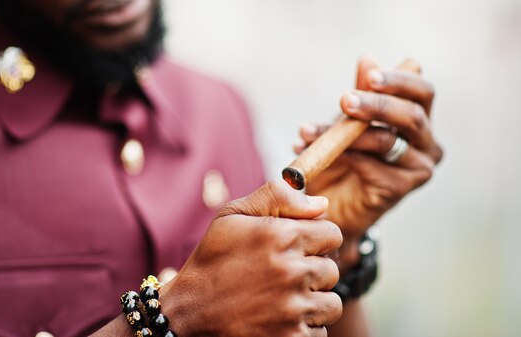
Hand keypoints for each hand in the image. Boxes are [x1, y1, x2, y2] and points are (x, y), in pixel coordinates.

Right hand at [159, 180, 342, 336]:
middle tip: (282, 276)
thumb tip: (322, 203)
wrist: (188, 313)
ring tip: (282, 299)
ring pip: (330, 303)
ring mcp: (294, 308)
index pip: (333, 234)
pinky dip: (303, 328)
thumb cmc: (211, 261)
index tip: (299, 247)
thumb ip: (278, 197)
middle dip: (312, 271)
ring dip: (312, 301)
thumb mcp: (233, 216)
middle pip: (332, 269)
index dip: (316, 239)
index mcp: (282, 236)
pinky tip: (278, 319)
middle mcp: (293, 271)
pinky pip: (319, 331)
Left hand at [294, 56, 442, 239]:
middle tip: (344, 99)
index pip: (423, 92)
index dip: (400, 81)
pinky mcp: (401, 189)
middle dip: (377, 104)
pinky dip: (342, 156)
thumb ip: (361, 91)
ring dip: (345, 132)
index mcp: (419, 120)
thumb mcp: (348, 119)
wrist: (330, 202)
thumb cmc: (344, 155)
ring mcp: (419, 168)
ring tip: (308, 131)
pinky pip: (372, 166)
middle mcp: (427, 144)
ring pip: (387, 140)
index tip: (371, 76)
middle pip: (413, 115)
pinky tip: (312, 153)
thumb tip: (368, 58)